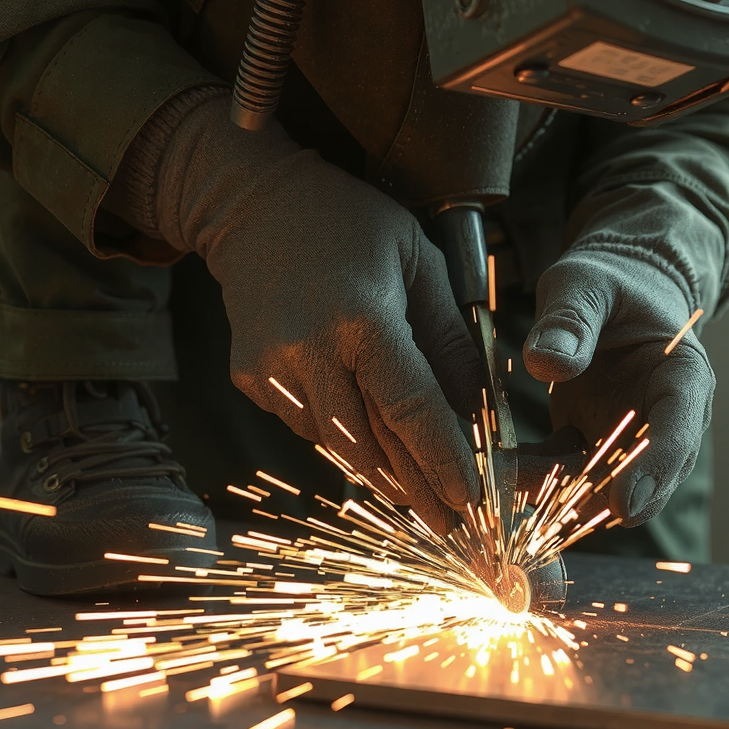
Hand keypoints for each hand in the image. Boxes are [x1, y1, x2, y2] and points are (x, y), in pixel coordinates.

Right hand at [153, 98, 481, 532]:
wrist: (253, 204)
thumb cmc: (354, 225)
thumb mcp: (420, 263)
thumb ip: (450, 336)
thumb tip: (481, 404)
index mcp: (361, 318)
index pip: (411, 407)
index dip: (442, 459)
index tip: (470, 499)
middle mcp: (308, 349)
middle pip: (372, 443)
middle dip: (417, 489)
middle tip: (452, 524)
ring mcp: (269, 368)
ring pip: (338, 443)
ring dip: (382, 469)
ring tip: (419, 492)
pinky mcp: (247, 376)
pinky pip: (306, 424)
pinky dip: (342, 432)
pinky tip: (362, 424)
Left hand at [523, 248, 714, 525]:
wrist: (612, 290)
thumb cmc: (608, 280)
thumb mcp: (585, 284)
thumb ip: (570, 319)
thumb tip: (545, 363)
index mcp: (682, 377)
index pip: (679, 435)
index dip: (654, 473)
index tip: (624, 505)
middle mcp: (664, 421)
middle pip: (644, 480)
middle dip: (595, 500)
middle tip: (540, 505)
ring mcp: (630, 440)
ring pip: (601, 490)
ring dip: (555, 495)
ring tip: (502, 475)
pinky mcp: (594, 446)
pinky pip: (567, 478)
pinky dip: (535, 479)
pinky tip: (499, 464)